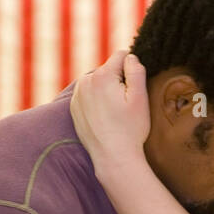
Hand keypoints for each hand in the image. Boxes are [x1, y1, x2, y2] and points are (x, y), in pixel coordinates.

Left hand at [71, 49, 150, 169]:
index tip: (134, 90)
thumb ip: (136, 69)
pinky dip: (97, 102)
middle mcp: (85, 81)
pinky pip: (89, 96)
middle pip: (108, 70)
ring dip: (107, 91)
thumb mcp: (140, 97)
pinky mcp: (74, 108)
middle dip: (118, 81)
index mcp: (102, 75)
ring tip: (115, 113)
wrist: (112, 158)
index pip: (122, 56)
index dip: (132, 70)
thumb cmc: (130, 129)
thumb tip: (130, 56)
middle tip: (124, 106)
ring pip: (97, 82)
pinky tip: (105, 118)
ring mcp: (77, 96)